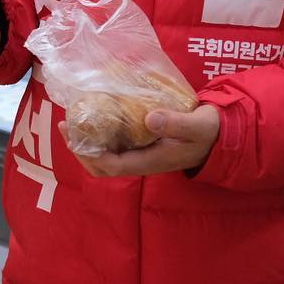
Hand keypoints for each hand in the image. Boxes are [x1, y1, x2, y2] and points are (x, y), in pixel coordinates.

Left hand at [61, 105, 220, 177]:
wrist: (218, 136)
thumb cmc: (207, 131)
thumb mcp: (196, 125)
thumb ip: (175, 122)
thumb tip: (149, 118)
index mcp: (151, 161)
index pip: (113, 166)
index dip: (91, 155)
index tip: (77, 137)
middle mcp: (142, 162)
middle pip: (102, 166)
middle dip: (80, 150)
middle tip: (65, 125)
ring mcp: (141, 155)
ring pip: (106, 157)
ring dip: (86, 143)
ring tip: (72, 120)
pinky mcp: (142, 145)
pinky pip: (114, 146)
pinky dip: (99, 135)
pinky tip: (94, 117)